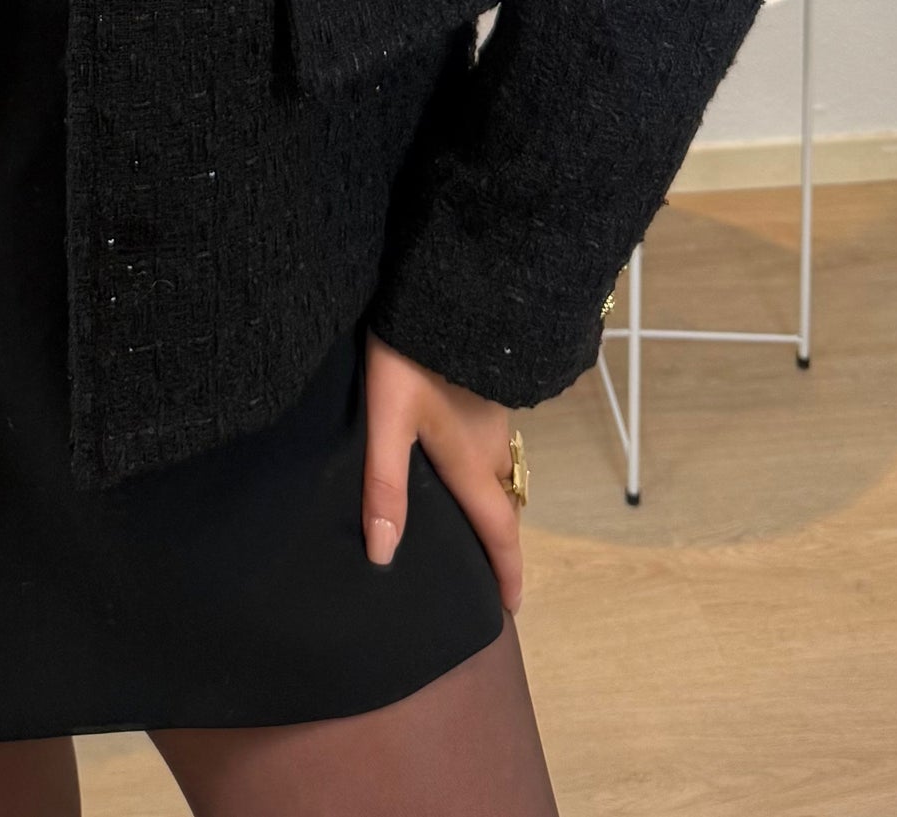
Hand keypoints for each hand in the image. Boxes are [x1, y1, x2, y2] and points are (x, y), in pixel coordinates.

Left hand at [363, 329, 524, 614]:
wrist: (442, 290)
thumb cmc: (410, 358)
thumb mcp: (387, 421)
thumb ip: (385, 486)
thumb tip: (384, 555)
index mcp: (472, 459)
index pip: (497, 529)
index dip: (506, 570)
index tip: (512, 606)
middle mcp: (491, 441)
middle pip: (502, 501)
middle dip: (497, 535)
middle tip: (483, 562)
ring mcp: (493, 410)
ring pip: (499, 467)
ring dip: (491, 496)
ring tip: (467, 514)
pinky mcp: (485, 384)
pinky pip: (491, 440)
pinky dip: (483, 464)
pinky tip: (457, 454)